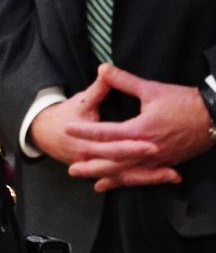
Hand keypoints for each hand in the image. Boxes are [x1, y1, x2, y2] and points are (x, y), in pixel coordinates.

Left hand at [61, 64, 211, 190]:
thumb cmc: (185, 102)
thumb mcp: (153, 89)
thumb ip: (125, 81)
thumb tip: (103, 68)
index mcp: (140, 129)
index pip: (106, 132)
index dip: (85, 131)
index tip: (67, 129)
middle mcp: (147, 148)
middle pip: (113, 161)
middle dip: (92, 166)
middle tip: (72, 170)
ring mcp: (158, 158)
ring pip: (129, 173)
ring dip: (109, 178)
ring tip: (92, 182)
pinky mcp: (168, 162)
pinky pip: (144, 176)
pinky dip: (130, 181)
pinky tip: (120, 184)